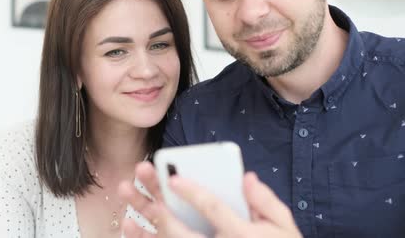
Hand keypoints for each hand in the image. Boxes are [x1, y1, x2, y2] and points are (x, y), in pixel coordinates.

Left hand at [118, 161, 301, 237]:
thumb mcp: (283, 228)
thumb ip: (267, 203)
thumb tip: (247, 178)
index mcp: (240, 235)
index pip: (213, 212)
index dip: (193, 195)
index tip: (174, 179)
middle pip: (180, 230)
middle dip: (158, 205)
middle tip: (141, 177)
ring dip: (143, 224)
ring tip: (125, 200)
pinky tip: (129, 225)